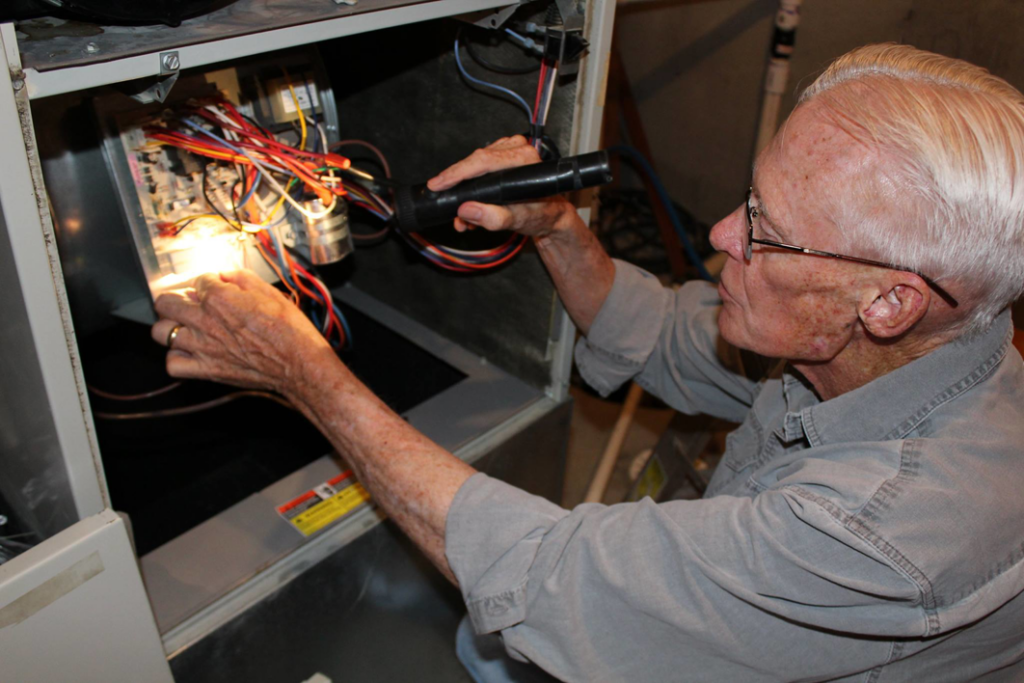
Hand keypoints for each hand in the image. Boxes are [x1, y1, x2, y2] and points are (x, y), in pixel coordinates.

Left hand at [151, 270, 333, 394]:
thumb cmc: (288, 329)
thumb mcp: (269, 291)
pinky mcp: (205, 370)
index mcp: (219, 298)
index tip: (217, 286)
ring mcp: (201, 347)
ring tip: (186, 326)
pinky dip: (176, 357)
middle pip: (165, 302)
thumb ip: (240, 278)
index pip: (198, 280)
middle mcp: (204, 321)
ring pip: (161, 332)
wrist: (298, 363)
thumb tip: (225, 275)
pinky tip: (189, 351)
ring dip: (171, 326)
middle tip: (189, 302)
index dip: (209, 281)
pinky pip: (172, 364)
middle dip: (176, 298)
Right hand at [426, 135, 582, 237]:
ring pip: (474, 166)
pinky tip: (469, 206)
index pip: (482, 161)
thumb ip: (494, 218)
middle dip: (456, 185)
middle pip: (474, 162)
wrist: (550, 216)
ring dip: (463, 190)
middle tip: (445, 204)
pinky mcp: (503, 155)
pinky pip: (478, 167)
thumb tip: (466, 210)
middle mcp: (518, 149)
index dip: (456, 173)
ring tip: (463, 217)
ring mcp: (510, 150)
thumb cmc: (541, 215)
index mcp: (524, 159)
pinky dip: (470, 186)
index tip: (437, 185)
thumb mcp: (519, 221)